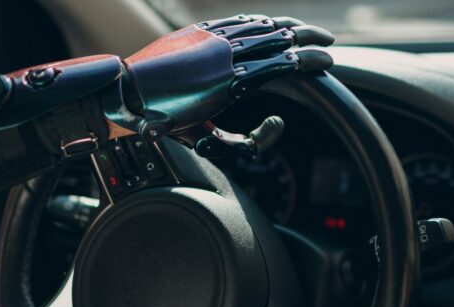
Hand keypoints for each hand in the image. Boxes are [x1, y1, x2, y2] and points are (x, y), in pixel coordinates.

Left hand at [116, 14, 333, 138]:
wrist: (126, 95)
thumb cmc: (165, 124)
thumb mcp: (209, 138)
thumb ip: (244, 140)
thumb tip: (275, 123)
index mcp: (233, 79)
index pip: (283, 62)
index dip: (309, 60)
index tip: (328, 61)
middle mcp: (226, 53)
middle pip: (278, 37)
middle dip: (307, 38)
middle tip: (327, 42)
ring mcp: (212, 38)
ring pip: (259, 26)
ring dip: (285, 26)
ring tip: (302, 29)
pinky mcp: (197, 31)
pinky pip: (235, 21)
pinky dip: (256, 21)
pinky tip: (264, 21)